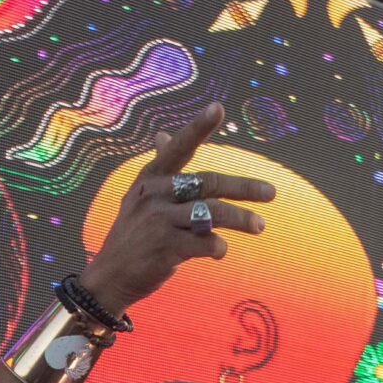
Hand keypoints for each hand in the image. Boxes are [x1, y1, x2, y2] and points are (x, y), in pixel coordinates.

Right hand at [75, 105, 272, 314]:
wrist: (111, 275)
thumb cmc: (134, 232)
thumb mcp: (140, 196)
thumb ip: (159, 167)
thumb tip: (162, 135)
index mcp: (152, 177)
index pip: (180, 147)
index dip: (198, 127)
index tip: (217, 107)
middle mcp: (154, 194)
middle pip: (208, 183)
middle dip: (243, 188)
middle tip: (271, 192)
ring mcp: (158, 221)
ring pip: (211, 214)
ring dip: (241, 220)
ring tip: (260, 226)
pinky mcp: (165, 248)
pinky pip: (205, 243)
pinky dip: (218, 247)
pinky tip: (219, 251)